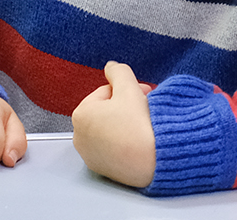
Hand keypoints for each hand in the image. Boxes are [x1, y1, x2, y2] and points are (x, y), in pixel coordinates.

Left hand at [71, 61, 154, 188]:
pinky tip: (139, 142)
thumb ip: (118, 71)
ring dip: (125, 123)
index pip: (106, 92)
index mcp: (81, 115)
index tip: (143, 94)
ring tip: (142, 126)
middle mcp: (80, 137)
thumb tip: (111, 67)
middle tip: (146, 107)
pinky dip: (124, 143)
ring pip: (109, 129)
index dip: (127, 90)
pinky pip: (112, 148)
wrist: (156, 160)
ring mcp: (90, 155)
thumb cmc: (140, 127)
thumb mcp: (129, 88)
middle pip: (106, 111)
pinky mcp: (102, 169)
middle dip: (126, 106)